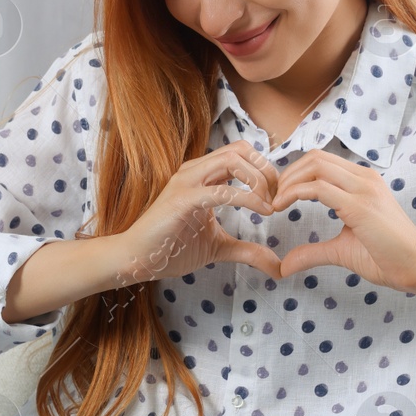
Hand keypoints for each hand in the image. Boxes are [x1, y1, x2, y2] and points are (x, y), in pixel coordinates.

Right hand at [116, 139, 284, 284]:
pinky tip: (261, 211)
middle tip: (278, 199)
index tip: (277, 198)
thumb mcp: (219, 247)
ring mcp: (186, 182)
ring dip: (258, 180)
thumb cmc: (171, 248)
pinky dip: (247, 198)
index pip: (241, 154)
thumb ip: (247, 250)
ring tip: (269, 205)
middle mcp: (194, 171)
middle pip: (240, 150)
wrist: (137, 260)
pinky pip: (221, 190)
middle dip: (267, 171)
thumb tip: (277, 266)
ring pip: (232, 160)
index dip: (265, 171)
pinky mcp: (182, 200)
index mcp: (203, 175)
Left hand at [270, 149, 415, 291]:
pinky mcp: (360, 205)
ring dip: (287, 181)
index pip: (321, 162)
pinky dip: (294, 193)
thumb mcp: (341, 250)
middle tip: (271, 198)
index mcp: (362, 182)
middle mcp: (363, 179)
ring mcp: (363, 189)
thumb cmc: (387, 258)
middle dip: (286, 174)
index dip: (294, 174)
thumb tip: (285, 265)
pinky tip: (282, 207)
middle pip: (314, 157)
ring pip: (314, 165)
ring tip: (274, 203)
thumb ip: (313, 251)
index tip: (278, 197)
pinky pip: (318, 188)